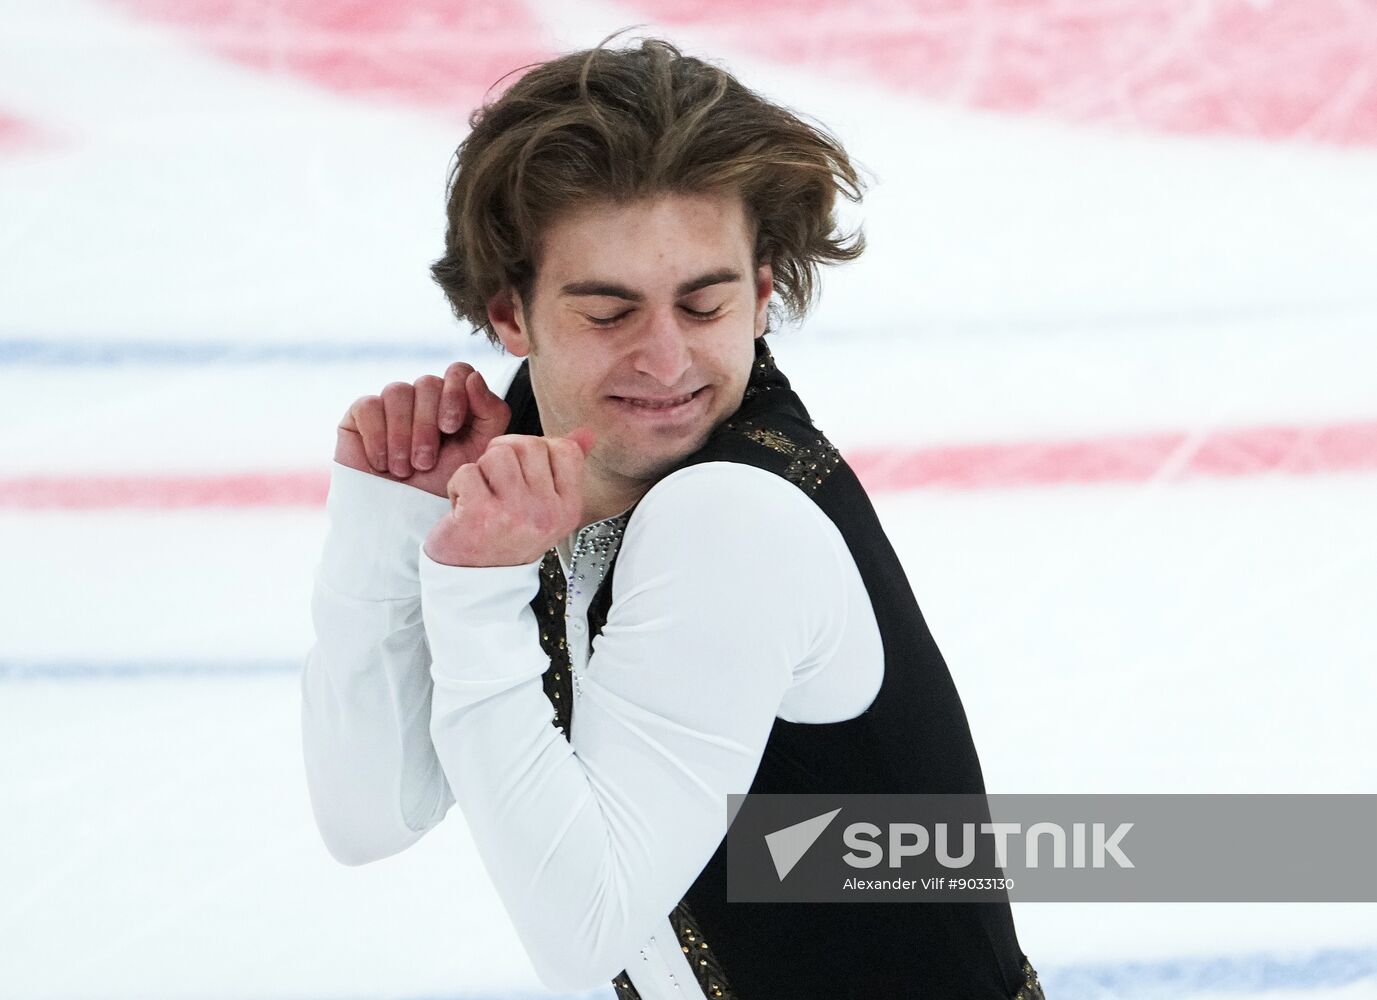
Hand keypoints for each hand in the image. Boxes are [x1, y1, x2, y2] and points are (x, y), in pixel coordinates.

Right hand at [334, 363, 510, 497]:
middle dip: (427, 426)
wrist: (402, 515)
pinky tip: (381, 463)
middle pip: (428, 383)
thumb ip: (490, 413)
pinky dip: (377, 437)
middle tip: (425, 463)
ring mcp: (393, 403)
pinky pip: (368, 406)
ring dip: (402, 435)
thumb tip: (473, 376)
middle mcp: (424, 397)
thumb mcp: (478, 453)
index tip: (451, 428)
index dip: (455, 393)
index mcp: (455, 400)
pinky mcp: (362, 413)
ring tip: (404, 469)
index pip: (458, 371)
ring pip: (398, 391)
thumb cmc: (443, 485)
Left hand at [423, 428, 596, 566]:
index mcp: (568, 508)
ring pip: (497, 453)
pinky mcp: (480, 515)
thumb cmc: (510, 539)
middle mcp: (546, 513)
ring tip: (482, 496)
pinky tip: (464, 508)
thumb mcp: (547, 507)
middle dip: (505, 456)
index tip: (524, 473)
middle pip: (528, 444)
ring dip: (481, 470)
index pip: (564, 449)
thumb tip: (586, 433)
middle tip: (497, 484)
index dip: (537, 450)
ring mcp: (515, 514)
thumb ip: (566, 467)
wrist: (477, 582)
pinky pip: (467, 471)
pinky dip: (458, 487)